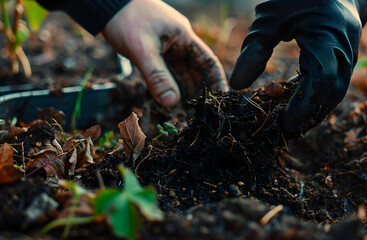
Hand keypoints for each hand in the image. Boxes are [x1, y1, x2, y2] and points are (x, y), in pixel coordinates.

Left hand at [102, 0, 228, 106]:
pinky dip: (169, 83)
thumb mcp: (143, 50)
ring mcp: (167, 46)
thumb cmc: (125, 19)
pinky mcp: (155, 50)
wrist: (105, 4)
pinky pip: (167, 70)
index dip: (217, 82)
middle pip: (196, 70)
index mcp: (184, 37)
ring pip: (181, 71)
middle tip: (202, 112)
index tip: (221, 100)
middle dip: (200, 90)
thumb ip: (157, 77)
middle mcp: (179, 42)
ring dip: (184, 89)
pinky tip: (170, 97)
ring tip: (189, 110)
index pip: (208, 62)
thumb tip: (172, 103)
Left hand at [229, 0, 366, 137]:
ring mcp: (349, 52)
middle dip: (311, 115)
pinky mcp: (345, 55)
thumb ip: (254, 49)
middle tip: (287, 132)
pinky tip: (298, 104)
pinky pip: (334, 81)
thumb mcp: (269, 18)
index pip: (321, 82)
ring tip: (290, 124)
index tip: (284, 126)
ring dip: (314, 108)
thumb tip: (237, 85)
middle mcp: (345, 47)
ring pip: (336, 90)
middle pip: (333, 92)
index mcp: (329, 36)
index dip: (304, 108)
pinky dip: (316, 95)